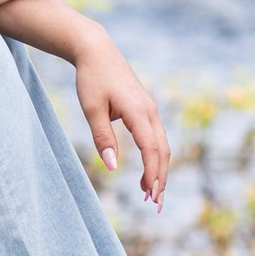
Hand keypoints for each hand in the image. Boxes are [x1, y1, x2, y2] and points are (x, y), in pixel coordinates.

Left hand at [76, 39, 170, 210]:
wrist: (97, 51)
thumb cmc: (91, 79)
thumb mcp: (92, 109)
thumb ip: (102, 138)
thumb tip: (112, 167)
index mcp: (138, 111)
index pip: (151, 149)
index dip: (152, 174)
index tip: (149, 195)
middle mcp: (150, 111)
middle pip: (162, 151)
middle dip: (160, 179)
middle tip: (155, 205)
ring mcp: (150, 110)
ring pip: (162, 146)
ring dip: (159, 170)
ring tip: (150, 194)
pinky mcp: (146, 110)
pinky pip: (156, 138)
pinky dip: (155, 158)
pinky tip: (146, 173)